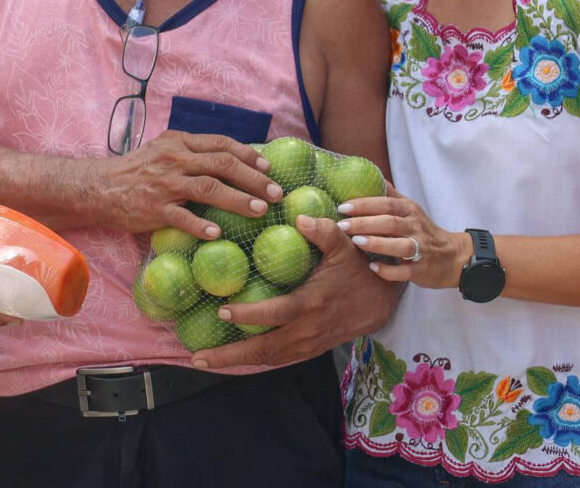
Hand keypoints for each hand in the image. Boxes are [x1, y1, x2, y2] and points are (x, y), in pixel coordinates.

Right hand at [97, 131, 279, 237]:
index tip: (268, 168)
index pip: (221, 144)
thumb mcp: (165, 150)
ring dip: (237, 200)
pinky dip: (201, 226)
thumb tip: (233, 160)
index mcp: (180, 142)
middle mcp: (175, 159)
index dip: (248, 155)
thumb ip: (193, 152)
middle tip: (275, 193)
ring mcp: (164, 184)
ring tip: (259, 211)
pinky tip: (218, 235)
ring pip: (208, 189)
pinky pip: (181, 218)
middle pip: (222, 165)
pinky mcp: (153, 209)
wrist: (100, 187)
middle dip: (253, 179)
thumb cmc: (138, 170)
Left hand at [192, 214, 400, 368]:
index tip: (222, 311)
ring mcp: (309, 344)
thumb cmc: (360, 269)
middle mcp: (308, 329)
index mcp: (312, 303)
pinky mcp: (310, 350)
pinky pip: (278, 359)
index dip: (250, 315)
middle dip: (229, 355)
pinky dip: (254, 359)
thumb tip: (300, 216)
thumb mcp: (346, 246)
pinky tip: (232, 357)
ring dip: (236, 362)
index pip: (276, 313)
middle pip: (264, 349)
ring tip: (204, 360)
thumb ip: (324, 230)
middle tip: (197, 356)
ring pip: (268, 359)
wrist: (383, 302)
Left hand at [335, 193, 469, 289]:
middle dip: (365, 223)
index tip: (343, 207)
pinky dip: (389, 270)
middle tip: (342, 225)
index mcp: (409, 210)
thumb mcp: (410, 209)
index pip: (386, 203)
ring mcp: (421, 249)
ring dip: (377, 243)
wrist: (452, 256)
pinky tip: (373, 267)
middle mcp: (416, 227)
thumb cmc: (423, 231)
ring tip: (356, 242)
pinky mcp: (422, 269)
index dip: (365, 204)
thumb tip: (373, 176)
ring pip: (399, 245)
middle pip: (390, 222)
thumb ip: (391, 195)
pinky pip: (405, 270)